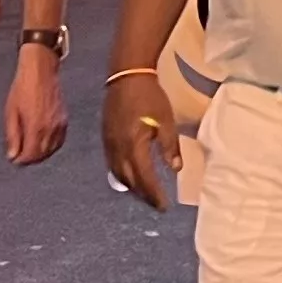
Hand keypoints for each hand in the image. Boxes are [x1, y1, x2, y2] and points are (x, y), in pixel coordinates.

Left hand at [4, 44, 67, 164]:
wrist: (41, 71)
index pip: (30, 156)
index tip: (13, 159)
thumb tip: (12, 156)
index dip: (20, 161)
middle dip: (30, 159)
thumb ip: (13, 136)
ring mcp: (60, 125)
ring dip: (40, 154)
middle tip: (19, 156)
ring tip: (30, 151)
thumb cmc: (22, 89)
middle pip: (42, 155)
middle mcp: (51, 130)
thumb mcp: (11, 112)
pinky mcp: (65, 120)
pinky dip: (51, 147)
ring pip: (52, 150)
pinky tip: (43, 143)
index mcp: (36, 128)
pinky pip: (59, 141)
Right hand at [101, 68, 178, 206]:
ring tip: (146, 195)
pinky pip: (112, 165)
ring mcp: (108, 144)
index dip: (154, 194)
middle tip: (156, 204)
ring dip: (132, 188)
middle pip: (129, 181)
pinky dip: (122, 176)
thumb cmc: (150, 97)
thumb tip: (176, 169)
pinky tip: (131, 176)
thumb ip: (170, 146)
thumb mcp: (166, 120)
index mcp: (133, 145)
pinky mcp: (105, 138)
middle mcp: (117, 149)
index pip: (144, 178)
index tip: (164, 206)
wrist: (126, 76)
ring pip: (118, 175)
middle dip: (143, 195)